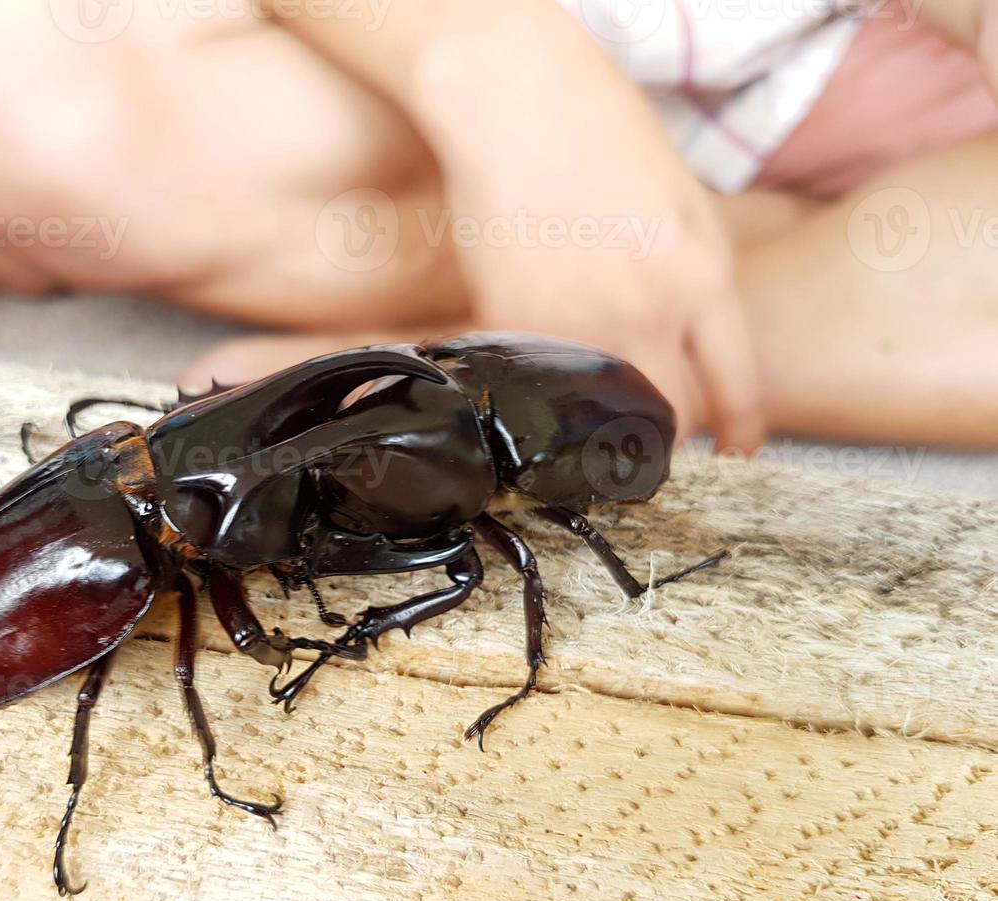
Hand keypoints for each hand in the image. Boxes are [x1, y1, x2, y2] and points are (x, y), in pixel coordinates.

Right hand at [414, 14, 764, 451]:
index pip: (736, 386)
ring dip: (607, 421)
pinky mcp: (511, 323)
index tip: (736, 449)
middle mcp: (646, 311)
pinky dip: (545, 388)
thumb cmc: (601, 131)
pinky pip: (538, 383)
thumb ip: (700, 277)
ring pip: (604, 415)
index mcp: (702, 276)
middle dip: (673, 435)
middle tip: (661, 432)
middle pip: (673, 419)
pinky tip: (544, 371)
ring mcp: (575, 322)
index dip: (741, 431)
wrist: (513, 98)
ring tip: (600, 407)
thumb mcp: (687, 201)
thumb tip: (696, 341)